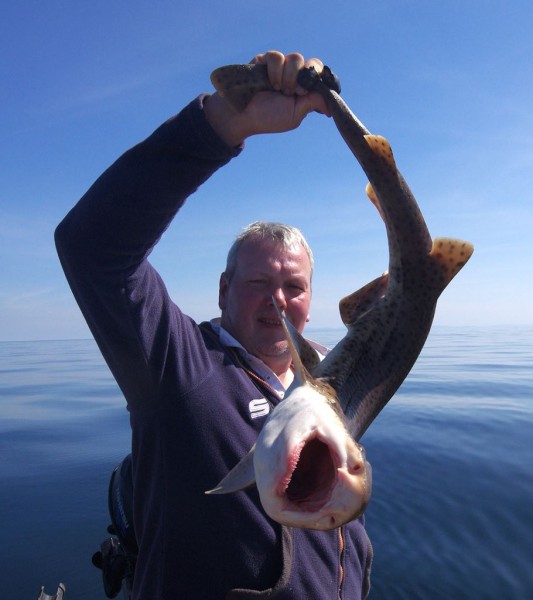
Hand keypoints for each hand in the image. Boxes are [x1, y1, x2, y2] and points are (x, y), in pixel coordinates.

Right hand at [205, 51, 329, 146]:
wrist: (245, 115)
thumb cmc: (269, 118)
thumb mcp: (295, 114)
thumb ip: (313, 103)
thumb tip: (331, 106)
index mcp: (304, 88)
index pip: (319, 72)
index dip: (317, 78)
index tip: (306, 91)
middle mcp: (294, 75)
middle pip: (311, 63)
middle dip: (302, 78)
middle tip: (293, 92)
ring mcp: (281, 66)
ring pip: (295, 58)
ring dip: (288, 76)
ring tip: (278, 90)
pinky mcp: (265, 60)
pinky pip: (277, 56)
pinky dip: (275, 70)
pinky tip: (270, 83)